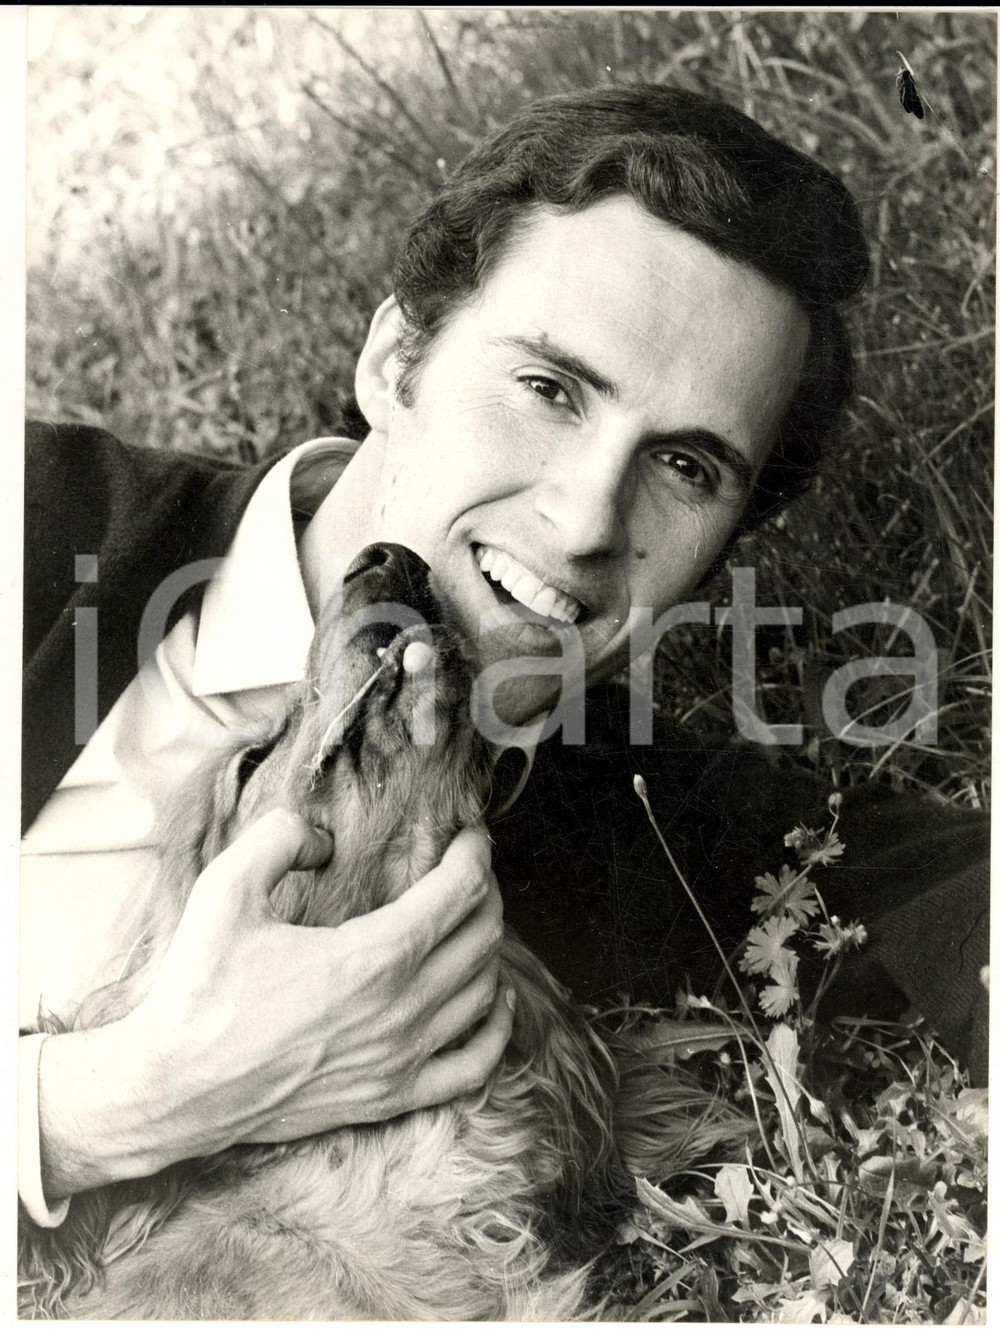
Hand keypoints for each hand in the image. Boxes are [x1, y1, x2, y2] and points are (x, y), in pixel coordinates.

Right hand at [36, 812, 511, 1199]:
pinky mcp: (392, 1098)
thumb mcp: (227, 888)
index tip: (470, 837)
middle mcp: (401, 1008)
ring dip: (490, 948)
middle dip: (486, 893)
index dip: (475, 856)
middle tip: (470, 871)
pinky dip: (495, 1028)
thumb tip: (325, 837)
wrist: (176, 1087)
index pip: (459, 892)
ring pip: (482, 992)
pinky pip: (473, 1065)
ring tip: (475, 921)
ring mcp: (402, 1058)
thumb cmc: (200, 987)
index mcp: (372, 955)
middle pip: (480, 936)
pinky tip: (492, 1001)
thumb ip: (281, 837)